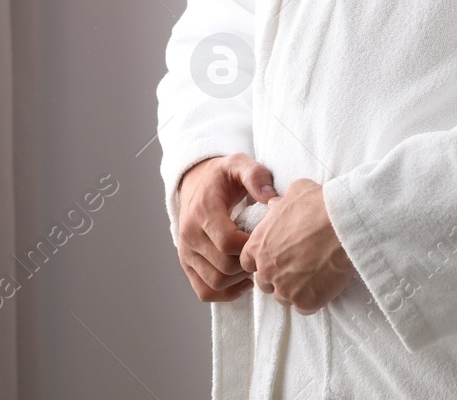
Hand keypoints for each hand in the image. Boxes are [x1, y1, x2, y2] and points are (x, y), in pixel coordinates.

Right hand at [174, 153, 277, 302]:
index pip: (227, 242)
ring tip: (254, 264)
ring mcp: (186, 252)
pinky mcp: (187, 264)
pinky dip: (226, 293)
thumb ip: (256, 176)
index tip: (266, 237)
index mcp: (202, 211)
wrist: (197, 183)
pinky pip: (204, 292)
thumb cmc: (223, 177)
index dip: (251, 246)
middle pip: (224, 267)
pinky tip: (243, 280)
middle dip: (249, 263)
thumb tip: (270, 198)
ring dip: (240, 279)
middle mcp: (189, 234)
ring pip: (215, 283)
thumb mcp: (239, 164)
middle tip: (264, 252)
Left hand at [239, 178, 354, 314]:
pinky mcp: (305, 302)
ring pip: (283, 296)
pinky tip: (323, 284)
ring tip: (313, 275)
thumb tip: (275, 203)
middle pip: (264, 282)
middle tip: (298, 266)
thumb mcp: (294, 193)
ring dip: (294, 289)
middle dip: (277, 276)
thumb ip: (278, 203)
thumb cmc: (319, 206)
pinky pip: (303, 307)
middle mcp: (266, 270)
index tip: (277, 256)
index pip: (248, 262)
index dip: (262, 260)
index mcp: (258, 245)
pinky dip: (311, 299)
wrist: (343, 225)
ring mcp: (285, 288)